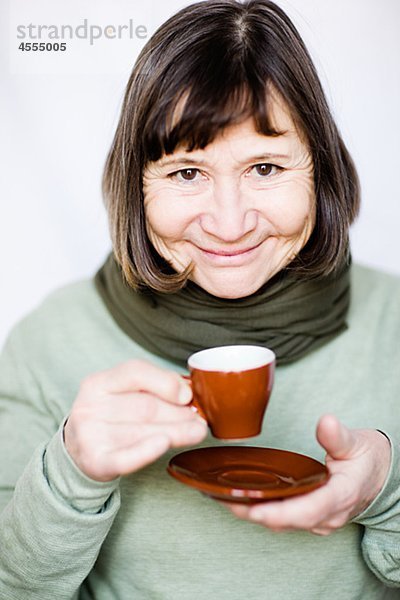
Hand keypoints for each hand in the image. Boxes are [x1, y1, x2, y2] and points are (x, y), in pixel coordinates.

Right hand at [64, 360, 206, 481]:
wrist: (80, 453)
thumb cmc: (112, 419)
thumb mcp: (124, 396)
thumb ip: (154, 388)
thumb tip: (189, 392)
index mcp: (98, 383)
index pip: (135, 372)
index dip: (165, 382)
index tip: (188, 395)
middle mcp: (89, 406)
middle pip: (144, 405)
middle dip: (178, 413)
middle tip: (202, 419)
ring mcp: (89, 434)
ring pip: (142, 431)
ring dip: (176, 432)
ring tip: (197, 432)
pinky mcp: (95, 462)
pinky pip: (124, 457)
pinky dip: (145, 451)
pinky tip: (164, 444)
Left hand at [221, 414, 390, 534]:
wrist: (380, 475)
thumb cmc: (367, 459)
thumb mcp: (357, 443)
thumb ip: (338, 436)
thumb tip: (325, 422)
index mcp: (341, 495)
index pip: (308, 510)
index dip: (280, 513)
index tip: (256, 510)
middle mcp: (329, 514)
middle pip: (289, 521)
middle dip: (257, 514)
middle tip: (227, 500)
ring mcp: (321, 519)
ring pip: (285, 523)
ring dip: (257, 514)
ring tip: (226, 500)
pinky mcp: (313, 517)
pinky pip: (286, 519)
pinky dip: (265, 512)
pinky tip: (244, 501)